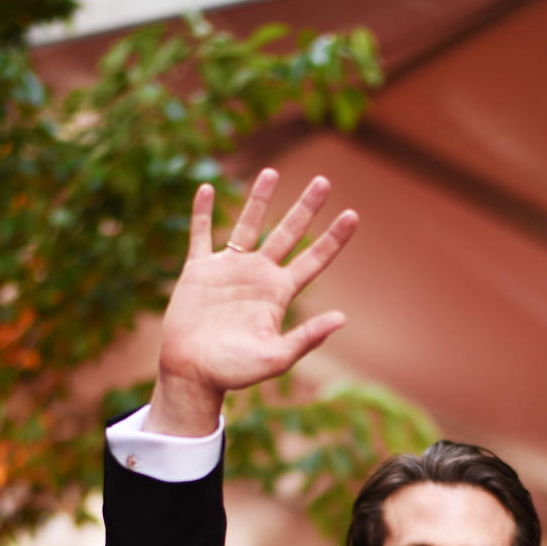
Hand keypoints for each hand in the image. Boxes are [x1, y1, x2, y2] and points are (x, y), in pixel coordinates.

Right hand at [148, 169, 358, 434]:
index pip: (313, 259)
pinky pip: (201, 234)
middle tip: (324, 180)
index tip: (353, 215)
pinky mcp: (199, 271)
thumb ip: (307, 338)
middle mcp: (258, 275)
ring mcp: (228, 270)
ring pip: (247, 224)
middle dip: (305, 207)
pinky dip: (202, 213)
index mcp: (279, 293)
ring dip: (259, 198)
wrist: (193, 373)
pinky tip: (206, 188)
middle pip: (287, 233)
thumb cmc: (235, 372)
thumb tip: (342, 318)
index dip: (333, 239)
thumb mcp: (276, 358)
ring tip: (272, 172)